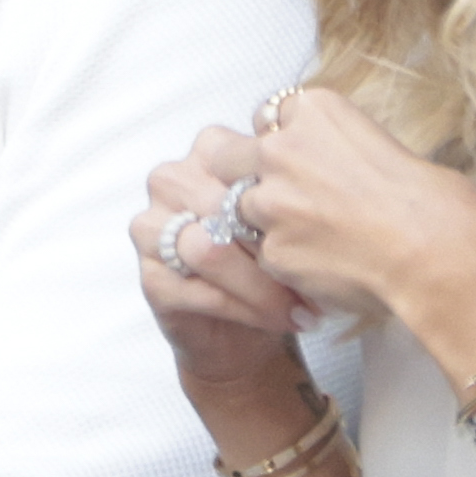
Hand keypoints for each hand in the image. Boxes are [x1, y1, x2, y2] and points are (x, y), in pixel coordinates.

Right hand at [132, 141, 305, 392]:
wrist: (246, 327)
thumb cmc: (275, 259)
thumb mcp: (291, 217)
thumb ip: (293, 195)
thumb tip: (321, 201)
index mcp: (209, 150)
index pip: (245, 165)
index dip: (284, 205)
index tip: (324, 236)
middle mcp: (172, 181)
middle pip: (226, 208)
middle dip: (276, 250)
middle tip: (318, 279)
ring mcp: (152, 228)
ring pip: (211, 251)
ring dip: (263, 286)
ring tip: (302, 305)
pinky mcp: (151, 277)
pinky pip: (201, 292)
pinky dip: (248, 309)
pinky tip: (280, 319)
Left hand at [209, 88, 475, 371]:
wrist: (439, 253)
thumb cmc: (433, 200)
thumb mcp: (382, 144)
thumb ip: (336, 148)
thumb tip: (326, 166)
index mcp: (314, 109)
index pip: (268, 117)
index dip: (282, 142)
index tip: (301, 162)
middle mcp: (281, 147)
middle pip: (228, 154)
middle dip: (243, 174)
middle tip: (279, 198)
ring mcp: (270, 201)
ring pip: (239, 209)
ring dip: (265, 224)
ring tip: (312, 240)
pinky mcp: (273, 250)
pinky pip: (265, 256)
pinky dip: (287, 264)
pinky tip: (324, 268)